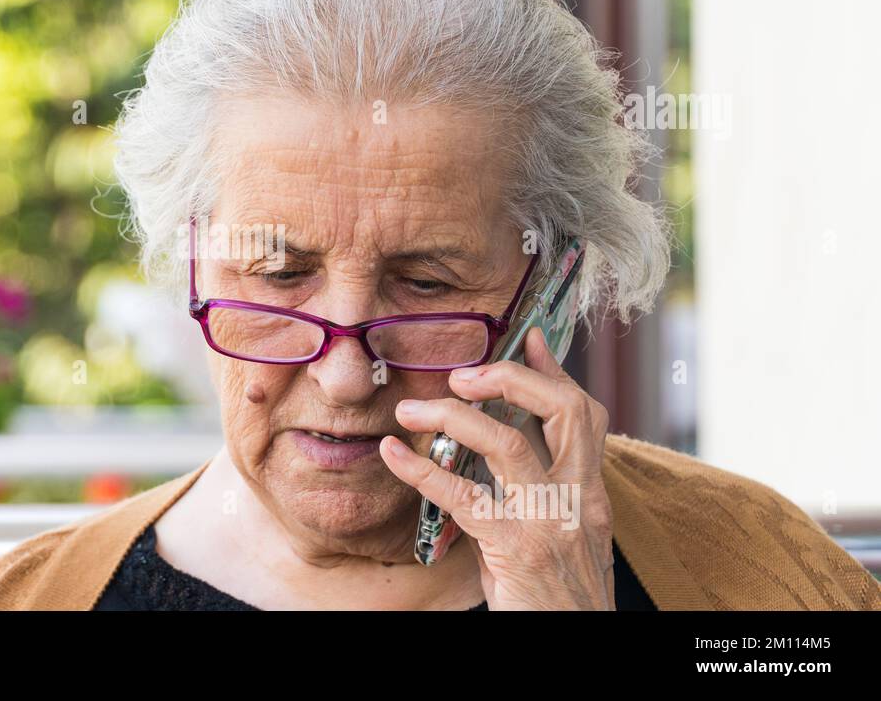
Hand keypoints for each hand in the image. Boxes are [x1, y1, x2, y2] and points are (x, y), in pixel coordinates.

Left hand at [379, 326, 614, 609]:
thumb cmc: (558, 600)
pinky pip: (464, 496)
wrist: (576, 644)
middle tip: (463, 374)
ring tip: (411, 410)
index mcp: (590, 493)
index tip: (527, 339)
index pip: (584, 415)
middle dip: (511, 379)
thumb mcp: (556, 540)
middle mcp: (579, 499)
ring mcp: (549, 522)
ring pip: (508, 443)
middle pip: (563, 411)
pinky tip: (393, 455)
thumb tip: (487, 462)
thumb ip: (527, 496)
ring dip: (453, 416)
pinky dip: (422, 469)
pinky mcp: (516, 549)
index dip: (554, 372)